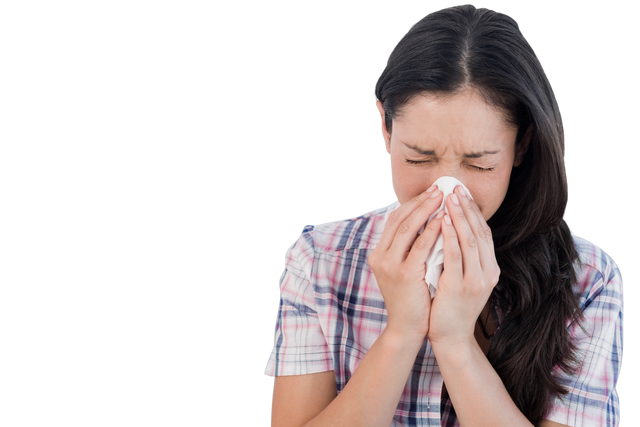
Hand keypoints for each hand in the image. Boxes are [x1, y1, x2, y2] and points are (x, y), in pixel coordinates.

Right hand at [368, 187, 445, 342]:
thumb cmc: (411, 299)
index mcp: (379, 253)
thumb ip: (409, 250)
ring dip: (427, 209)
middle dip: (421, 201)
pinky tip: (444, 220)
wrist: (405, 329)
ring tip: (443, 197)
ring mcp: (389, 265)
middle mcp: (380, 256)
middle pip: (399, 218)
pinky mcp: (404, 274)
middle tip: (440, 188)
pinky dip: (432, 230)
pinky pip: (420, 246)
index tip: (431, 192)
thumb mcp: (404, 270)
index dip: (413, 203)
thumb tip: (427, 224)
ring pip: (408, 228)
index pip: (394, 219)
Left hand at [427, 185, 500, 348]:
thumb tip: (449, 229)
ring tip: (449, 197)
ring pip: (470, 241)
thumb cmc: (450, 306)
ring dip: (459, 216)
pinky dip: (450, 237)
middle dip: (466, 208)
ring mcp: (476, 280)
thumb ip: (460, 257)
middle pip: (479, 232)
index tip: (461, 192)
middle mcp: (488, 272)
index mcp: (489, 269)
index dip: (473, 211)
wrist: (451, 338)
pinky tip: (443, 222)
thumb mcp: (460, 277)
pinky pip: (455, 257)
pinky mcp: (460, 288)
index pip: (483, 232)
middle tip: (455, 187)